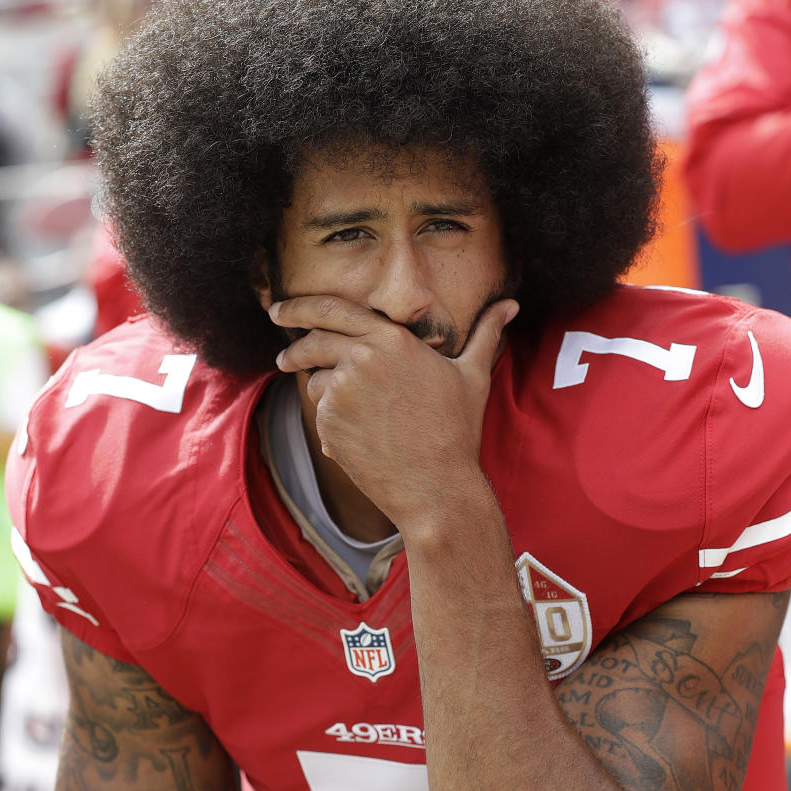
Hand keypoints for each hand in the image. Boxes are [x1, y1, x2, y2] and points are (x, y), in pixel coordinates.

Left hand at [270, 294, 517, 530]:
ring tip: (361, 419)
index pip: (332, 309)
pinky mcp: (328, 422)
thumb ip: (486, 334)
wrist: (436, 486)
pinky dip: (333, 425)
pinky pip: (320, 415)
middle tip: (283, 356)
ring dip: (327, 395)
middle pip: (311, 342)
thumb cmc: (458, 430)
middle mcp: (361, 357)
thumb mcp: (474, 375)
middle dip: (292, 348)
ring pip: (317, 382)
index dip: (299, 307)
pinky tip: (363, 441)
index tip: (279, 311)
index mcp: (392, 339)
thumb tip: (511, 305)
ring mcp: (341, 390)